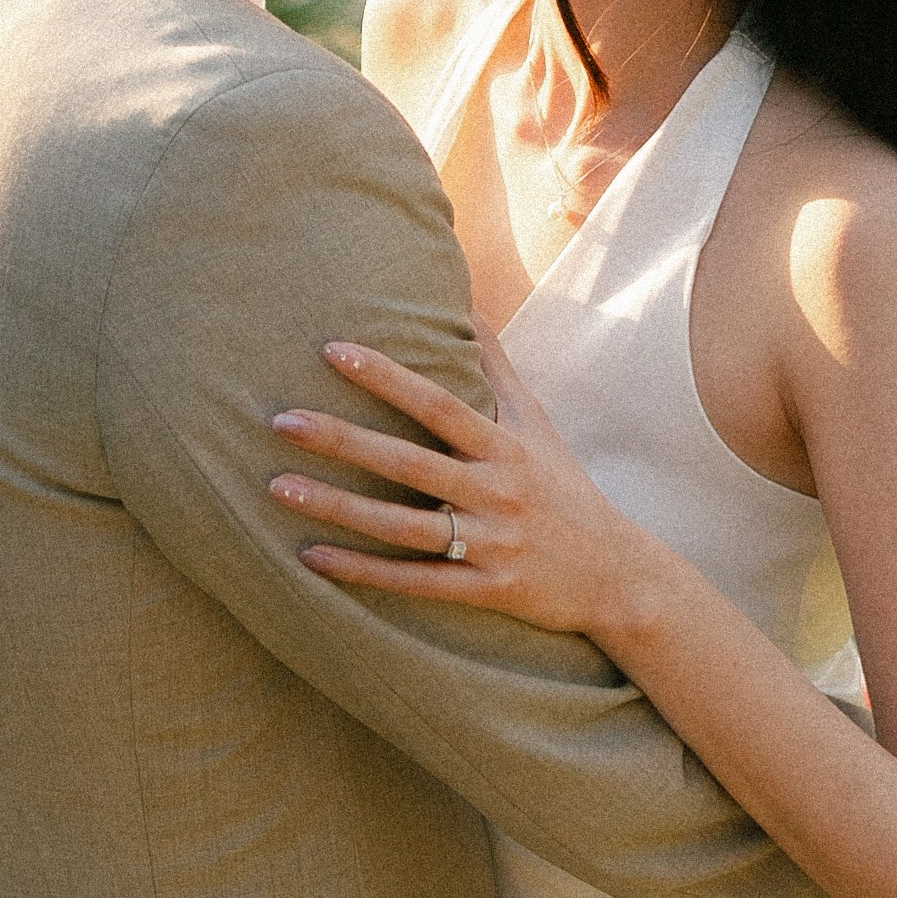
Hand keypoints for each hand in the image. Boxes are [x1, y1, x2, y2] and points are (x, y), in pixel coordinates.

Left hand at [269, 318, 669, 646]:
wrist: (618, 576)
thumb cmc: (563, 488)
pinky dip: (362, 571)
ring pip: (401, 526)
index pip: (438, 405)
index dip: (387, 377)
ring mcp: (490, 545)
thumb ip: (496, 368)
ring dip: (337, 507)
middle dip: (342, 440)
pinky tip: (310, 557)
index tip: (333, 350)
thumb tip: (466, 305)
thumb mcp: (537, 424)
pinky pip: (414, 581)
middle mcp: (496, 493)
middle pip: (408, 463)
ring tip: (278, 487)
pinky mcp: (485, 592)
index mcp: (505, 448)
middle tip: (280, 421)